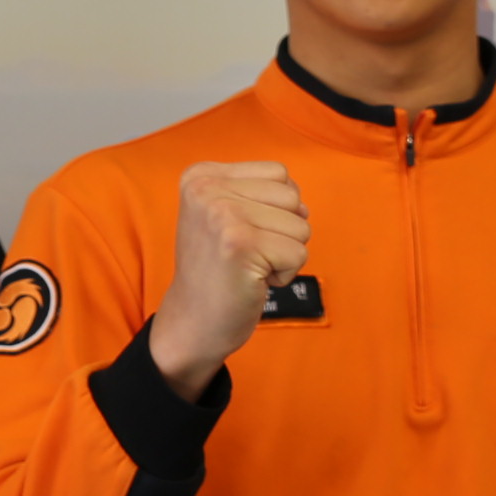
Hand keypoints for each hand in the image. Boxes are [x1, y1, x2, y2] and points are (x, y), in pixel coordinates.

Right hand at [148, 161, 308, 398]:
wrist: (192, 322)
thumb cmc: (217, 271)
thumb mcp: (224, 215)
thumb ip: (260, 195)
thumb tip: (303, 208)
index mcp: (201, 176)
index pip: (278, 173)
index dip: (274, 210)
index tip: (240, 234)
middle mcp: (206, 189)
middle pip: (292, 197)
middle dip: (282, 232)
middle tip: (246, 254)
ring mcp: (222, 214)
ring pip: (300, 225)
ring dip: (285, 253)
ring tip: (250, 266)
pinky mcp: (240, 244)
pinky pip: (299, 252)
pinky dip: (285, 274)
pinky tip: (253, 280)